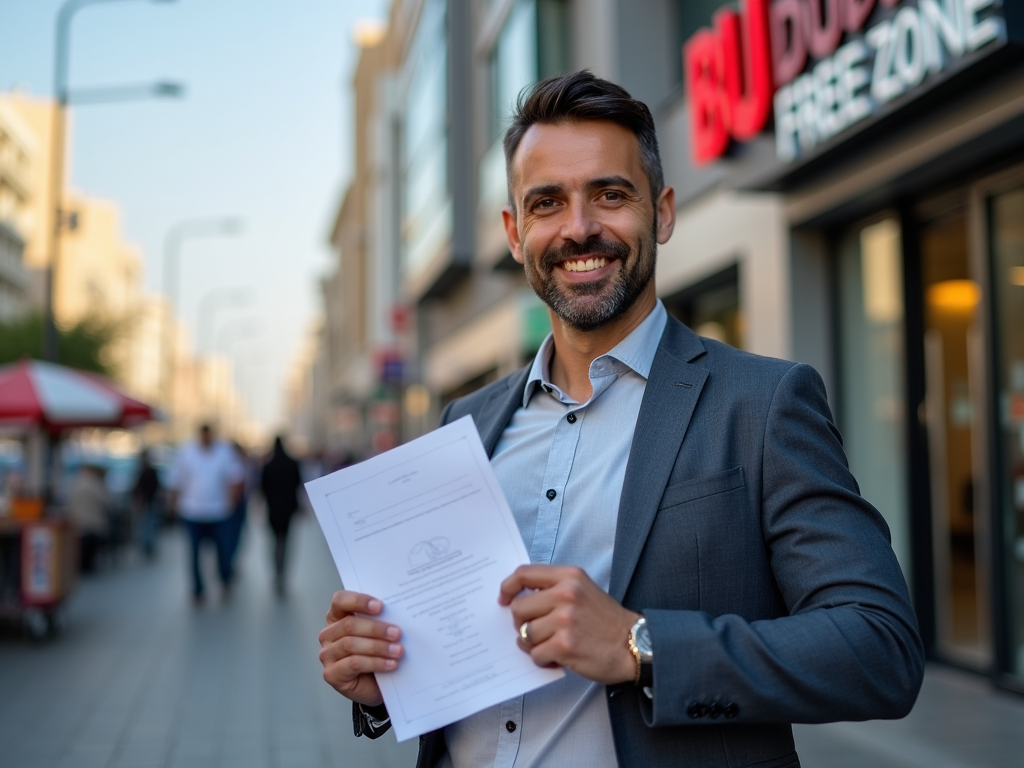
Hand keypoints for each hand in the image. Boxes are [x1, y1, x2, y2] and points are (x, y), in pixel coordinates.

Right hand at [318, 590, 403, 706]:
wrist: (375, 686)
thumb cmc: (376, 653)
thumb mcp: (378, 634)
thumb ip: (381, 620)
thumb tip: (399, 612)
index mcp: (337, 617)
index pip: (340, 601)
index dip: (359, 601)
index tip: (380, 606)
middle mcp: (328, 634)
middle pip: (349, 625)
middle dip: (376, 628)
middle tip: (397, 633)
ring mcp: (327, 655)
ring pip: (351, 644)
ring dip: (378, 647)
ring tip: (398, 650)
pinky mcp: (331, 674)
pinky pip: (353, 664)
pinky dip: (375, 663)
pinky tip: (390, 664)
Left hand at [499, 565, 639, 684]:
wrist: (634, 644)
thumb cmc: (606, 620)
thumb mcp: (583, 589)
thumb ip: (553, 588)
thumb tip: (517, 598)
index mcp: (568, 576)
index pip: (524, 574)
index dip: (508, 587)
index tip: (503, 598)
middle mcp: (565, 594)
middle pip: (518, 608)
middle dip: (521, 623)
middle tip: (536, 631)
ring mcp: (564, 620)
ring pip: (525, 634)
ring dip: (534, 645)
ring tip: (551, 645)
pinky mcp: (565, 645)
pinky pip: (535, 654)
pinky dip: (543, 659)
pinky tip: (558, 657)